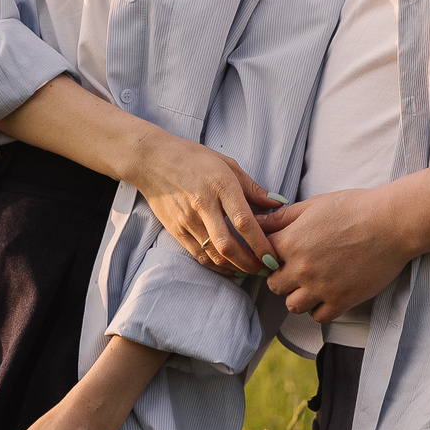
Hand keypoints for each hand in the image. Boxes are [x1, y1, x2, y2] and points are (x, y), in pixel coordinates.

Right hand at [130, 131, 284, 281]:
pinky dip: (217, 266)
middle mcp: (203, 205)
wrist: (151, 161)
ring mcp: (187, 220)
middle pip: (228, 245)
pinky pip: (199, 255)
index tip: (273, 256)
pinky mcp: (176, 230)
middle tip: (265, 269)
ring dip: (235, 267)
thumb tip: (278, 202)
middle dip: (250, 263)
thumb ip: (252, 188)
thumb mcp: (227, 164)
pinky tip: (231, 267)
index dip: (261, 244)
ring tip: (252, 271)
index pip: (244, 222)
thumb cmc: (192, 158)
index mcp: (220, 186)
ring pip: (213, 255)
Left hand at [259, 188, 415, 322]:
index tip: (283, 254)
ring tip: (314, 283)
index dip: (271, 256)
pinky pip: (318, 317)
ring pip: (293, 305)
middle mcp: (301, 268)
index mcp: (290, 242)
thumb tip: (255, 222)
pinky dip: (320, 308)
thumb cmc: (354, 208)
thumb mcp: (313, 205)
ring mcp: (321, 287)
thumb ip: (281, 218)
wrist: (392, 223)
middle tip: (300, 268)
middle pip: (275, 286)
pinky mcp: (341, 301)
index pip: (262, 259)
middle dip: (284, 277)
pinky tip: (329, 293)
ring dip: (300, 296)